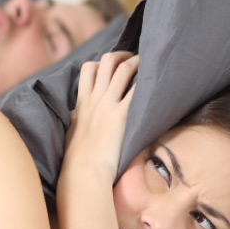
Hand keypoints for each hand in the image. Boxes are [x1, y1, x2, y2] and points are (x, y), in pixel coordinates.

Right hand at [64, 52, 137, 177]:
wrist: (83, 173)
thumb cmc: (77, 159)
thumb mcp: (73, 131)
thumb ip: (77, 118)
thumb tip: (77, 115)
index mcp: (82, 103)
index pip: (88, 69)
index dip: (102, 63)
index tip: (113, 67)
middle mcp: (94, 99)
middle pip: (106, 61)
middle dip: (122, 55)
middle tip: (134, 60)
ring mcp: (108, 105)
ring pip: (122, 68)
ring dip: (137, 62)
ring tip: (148, 64)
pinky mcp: (121, 116)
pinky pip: (137, 90)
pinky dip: (147, 82)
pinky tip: (157, 83)